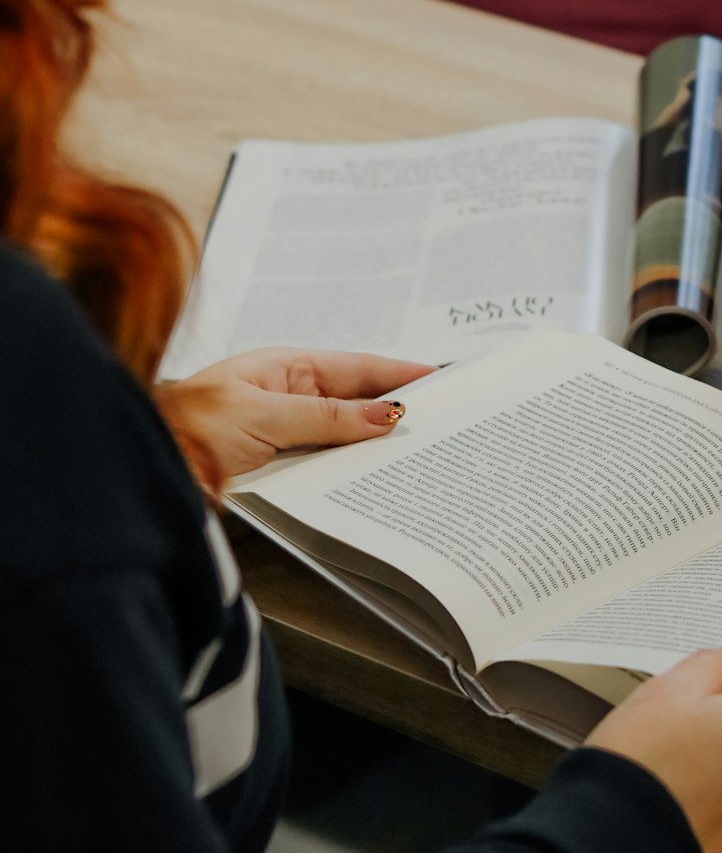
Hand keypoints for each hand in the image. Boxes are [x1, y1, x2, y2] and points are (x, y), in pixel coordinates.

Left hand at [158, 348, 434, 478]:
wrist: (145, 472)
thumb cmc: (187, 429)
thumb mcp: (262, 415)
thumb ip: (326, 416)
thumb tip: (384, 413)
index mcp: (285, 369)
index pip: (357, 368)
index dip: (400, 372)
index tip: (441, 378)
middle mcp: (288, 400)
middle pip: (357, 404)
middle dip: (397, 410)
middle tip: (445, 421)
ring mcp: (284, 437)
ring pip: (345, 440)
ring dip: (376, 449)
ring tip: (423, 455)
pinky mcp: (278, 473)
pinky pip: (326, 471)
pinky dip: (351, 476)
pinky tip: (376, 485)